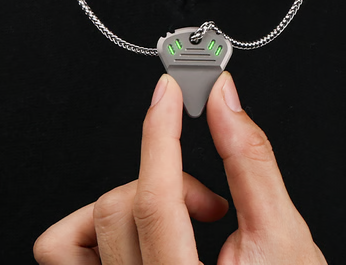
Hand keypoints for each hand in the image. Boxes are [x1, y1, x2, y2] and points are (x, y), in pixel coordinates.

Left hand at [33, 72, 327, 264]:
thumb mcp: (282, 235)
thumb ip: (250, 163)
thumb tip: (226, 104)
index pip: (156, 200)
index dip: (160, 134)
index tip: (168, 95)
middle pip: (119, 209)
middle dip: (169, 184)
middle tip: (211, 206)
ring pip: (76, 232)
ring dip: (125, 203)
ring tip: (170, 219)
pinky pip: (63, 254)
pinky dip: (95, 226)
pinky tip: (138, 231)